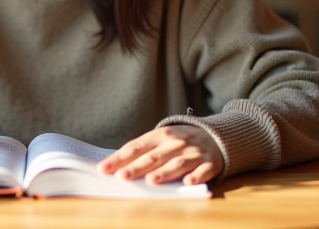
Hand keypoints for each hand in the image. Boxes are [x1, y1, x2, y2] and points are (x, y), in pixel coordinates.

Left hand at [98, 125, 223, 184]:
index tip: (104, 169)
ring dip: (164, 172)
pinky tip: (188, 182)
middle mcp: (176, 142)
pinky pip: (202, 171)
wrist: (214, 136)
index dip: (119, 158)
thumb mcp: (161, 140)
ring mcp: (193, 153)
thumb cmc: (179, 142)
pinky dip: (196, 176)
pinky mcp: (209, 163)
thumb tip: (117, 167)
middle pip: (154, 156)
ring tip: (151, 181)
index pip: (136, 147)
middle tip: (123, 176)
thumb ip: (143, 151)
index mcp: (160, 135)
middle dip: (137, 167)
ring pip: (177, 163)